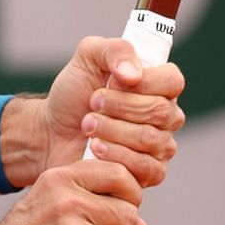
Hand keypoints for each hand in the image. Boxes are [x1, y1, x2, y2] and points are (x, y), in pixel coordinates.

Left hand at [5, 36, 185, 189]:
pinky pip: (144, 167)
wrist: (52, 132)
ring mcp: (161, 146)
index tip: (112, 81)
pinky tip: (95, 148)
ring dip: (110, 130)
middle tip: (91, 104)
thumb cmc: (74, 94)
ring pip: (149, 139)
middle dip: (117, 106)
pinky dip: (114, 155)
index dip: (144, 82)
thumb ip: (113, 51)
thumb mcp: (87, 58)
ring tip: (87, 125)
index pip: (173, 81)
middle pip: (159, 111)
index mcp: (159, 86)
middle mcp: (167, 116)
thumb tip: (133, 74)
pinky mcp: (150, 173)